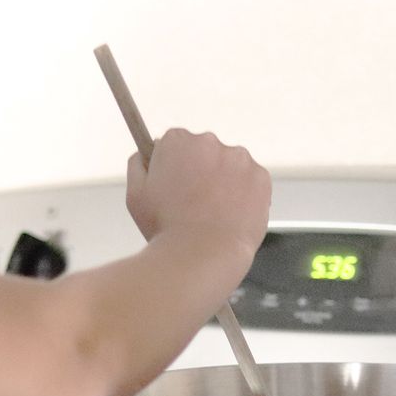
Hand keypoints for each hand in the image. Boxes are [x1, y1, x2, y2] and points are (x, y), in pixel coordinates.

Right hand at [125, 128, 270, 261]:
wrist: (202, 254)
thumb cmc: (166, 228)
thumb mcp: (135, 195)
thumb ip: (138, 166)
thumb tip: (144, 154)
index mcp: (177, 141)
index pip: (175, 144)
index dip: (174, 168)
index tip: (175, 188)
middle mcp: (209, 141)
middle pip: (205, 153)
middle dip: (201, 173)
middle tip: (194, 206)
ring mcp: (239, 158)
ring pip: (230, 167)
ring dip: (224, 184)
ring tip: (214, 215)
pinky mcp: (260, 177)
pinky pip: (252, 182)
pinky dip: (245, 196)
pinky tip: (232, 216)